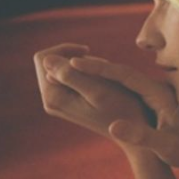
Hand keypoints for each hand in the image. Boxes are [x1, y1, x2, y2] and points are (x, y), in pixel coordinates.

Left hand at [34, 44, 151, 137]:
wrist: (134, 130)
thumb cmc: (121, 110)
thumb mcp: (98, 90)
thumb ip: (71, 75)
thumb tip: (46, 60)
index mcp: (54, 97)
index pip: (44, 58)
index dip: (64, 49)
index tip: (88, 51)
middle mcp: (51, 101)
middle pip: (52, 63)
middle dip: (75, 58)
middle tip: (100, 65)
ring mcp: (59, 102)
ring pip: (63, 69)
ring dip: (84, 65)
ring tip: (105, 75)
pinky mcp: (68, 102)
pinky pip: (71, 78)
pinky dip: (87, 73)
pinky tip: (104, 81)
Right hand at [69, 56, 178, 173]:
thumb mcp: (166, 148)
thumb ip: (143, 137)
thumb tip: (114, 126)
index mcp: (160, 94)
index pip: (126, 75)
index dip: (101, 69)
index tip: (76, 62)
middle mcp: (156, 89)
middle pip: (121, 72)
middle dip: (94, 66)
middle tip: (66, 60)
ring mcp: (153, 94)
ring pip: (122, 79)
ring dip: (99, 73)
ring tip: (72, 68)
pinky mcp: (151, 101)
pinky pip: (124, 87)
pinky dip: (107, 83)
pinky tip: (92, 85)